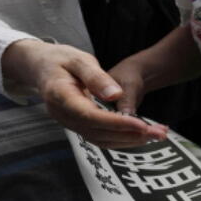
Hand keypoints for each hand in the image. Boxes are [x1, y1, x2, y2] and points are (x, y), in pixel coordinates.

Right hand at [1, 39, 164, 147]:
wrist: (41, 67)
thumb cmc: (60, 60)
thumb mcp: (78, 59)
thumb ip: (95, 77)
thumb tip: (115, 95)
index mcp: (60, 96)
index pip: (89, 115)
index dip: (115, 123)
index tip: (141, 126)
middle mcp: (62, 115)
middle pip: (97, 132)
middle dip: (130, 134)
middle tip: (159, 133)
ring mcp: (68, 123)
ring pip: (99, 139)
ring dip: (129, 140)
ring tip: (156, 135)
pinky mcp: (77, 125)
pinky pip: (99, 137)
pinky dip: (120, 139)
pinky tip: (141, 136)